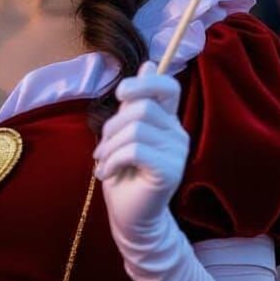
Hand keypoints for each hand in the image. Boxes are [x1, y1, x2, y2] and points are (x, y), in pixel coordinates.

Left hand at [94, 61, 186, 234]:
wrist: (130, 217)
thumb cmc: (124, 174)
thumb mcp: (124, 133)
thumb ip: (135, 103)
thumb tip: (148, 63)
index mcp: (168, 121)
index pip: (168, 87)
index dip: (145, 82)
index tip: (122, 94)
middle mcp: (177, 134)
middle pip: (142, 107)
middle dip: (113, 125)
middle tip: (101, 148)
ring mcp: (177, 153)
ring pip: (136, 129)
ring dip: (109, 146)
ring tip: (102, 163)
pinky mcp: (169, 171)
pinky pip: (135, 150)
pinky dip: (114, 159)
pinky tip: (107, 173)